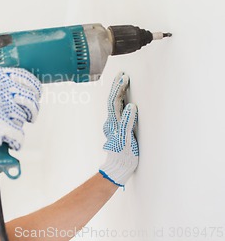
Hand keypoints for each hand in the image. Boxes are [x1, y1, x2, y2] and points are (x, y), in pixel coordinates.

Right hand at [0, 66, 41, 163]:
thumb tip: (0, 83)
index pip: (25, 77)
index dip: (33, 88)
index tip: (34, 94)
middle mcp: (1, 89)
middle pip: (30, 98)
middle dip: (32, 109)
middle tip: (29, 115)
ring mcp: (3, 108)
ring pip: (23, 118)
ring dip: (19, 124)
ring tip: (10, 128)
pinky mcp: (2, 128)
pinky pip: (19, 135)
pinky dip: (17, 141)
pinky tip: (13, 143)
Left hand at [99, 72, 138, 186]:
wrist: (118, 167)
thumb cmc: (124, 155)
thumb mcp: (127, 140)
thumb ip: (128, 123)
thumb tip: (130, 106)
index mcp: (113, 123)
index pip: (114, 102)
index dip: (119, 89)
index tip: (124, 78)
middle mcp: (111, 122)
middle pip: (112, 101)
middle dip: (117, 87)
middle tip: (122, 75)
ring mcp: (113, 125)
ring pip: (114, 105)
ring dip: (118, 93)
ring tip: (123, 82)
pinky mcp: (117, 128)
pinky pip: (117, 111)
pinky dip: (121, 101)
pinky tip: (124, 98)